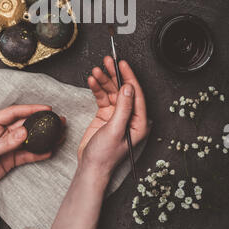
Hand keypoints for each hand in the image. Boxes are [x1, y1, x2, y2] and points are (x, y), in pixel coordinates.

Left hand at [0, 104, 57, 203]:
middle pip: (24, 125)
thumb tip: (24, 132)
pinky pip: (26, 155)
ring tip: (58, 136)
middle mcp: (0, 134)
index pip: (13, 113)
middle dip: (41, 122)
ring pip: (28, 140)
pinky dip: (38, 154)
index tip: (46, 109)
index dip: (30, 109)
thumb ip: (4, 143)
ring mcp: (6, 147)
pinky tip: (48, 151)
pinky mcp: (9, 161)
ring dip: (43, 138)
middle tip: (57, 121)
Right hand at [78, 56, 148, 175]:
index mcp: (139, 122)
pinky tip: (92, 81)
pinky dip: (97, 88)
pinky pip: (102, 96)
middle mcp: (130, 116)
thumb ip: (123, 108)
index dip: (129, 77)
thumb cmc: (105, 156)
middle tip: (107, 61)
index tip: (122, 64)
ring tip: (95, 71)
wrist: (90, 167)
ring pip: (111, 91)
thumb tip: (129, 88)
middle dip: (114, 74)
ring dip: (103, 80)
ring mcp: (117, 114)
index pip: (136, 94)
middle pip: (123, 89)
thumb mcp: (115, 130)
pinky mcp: (105, 114)